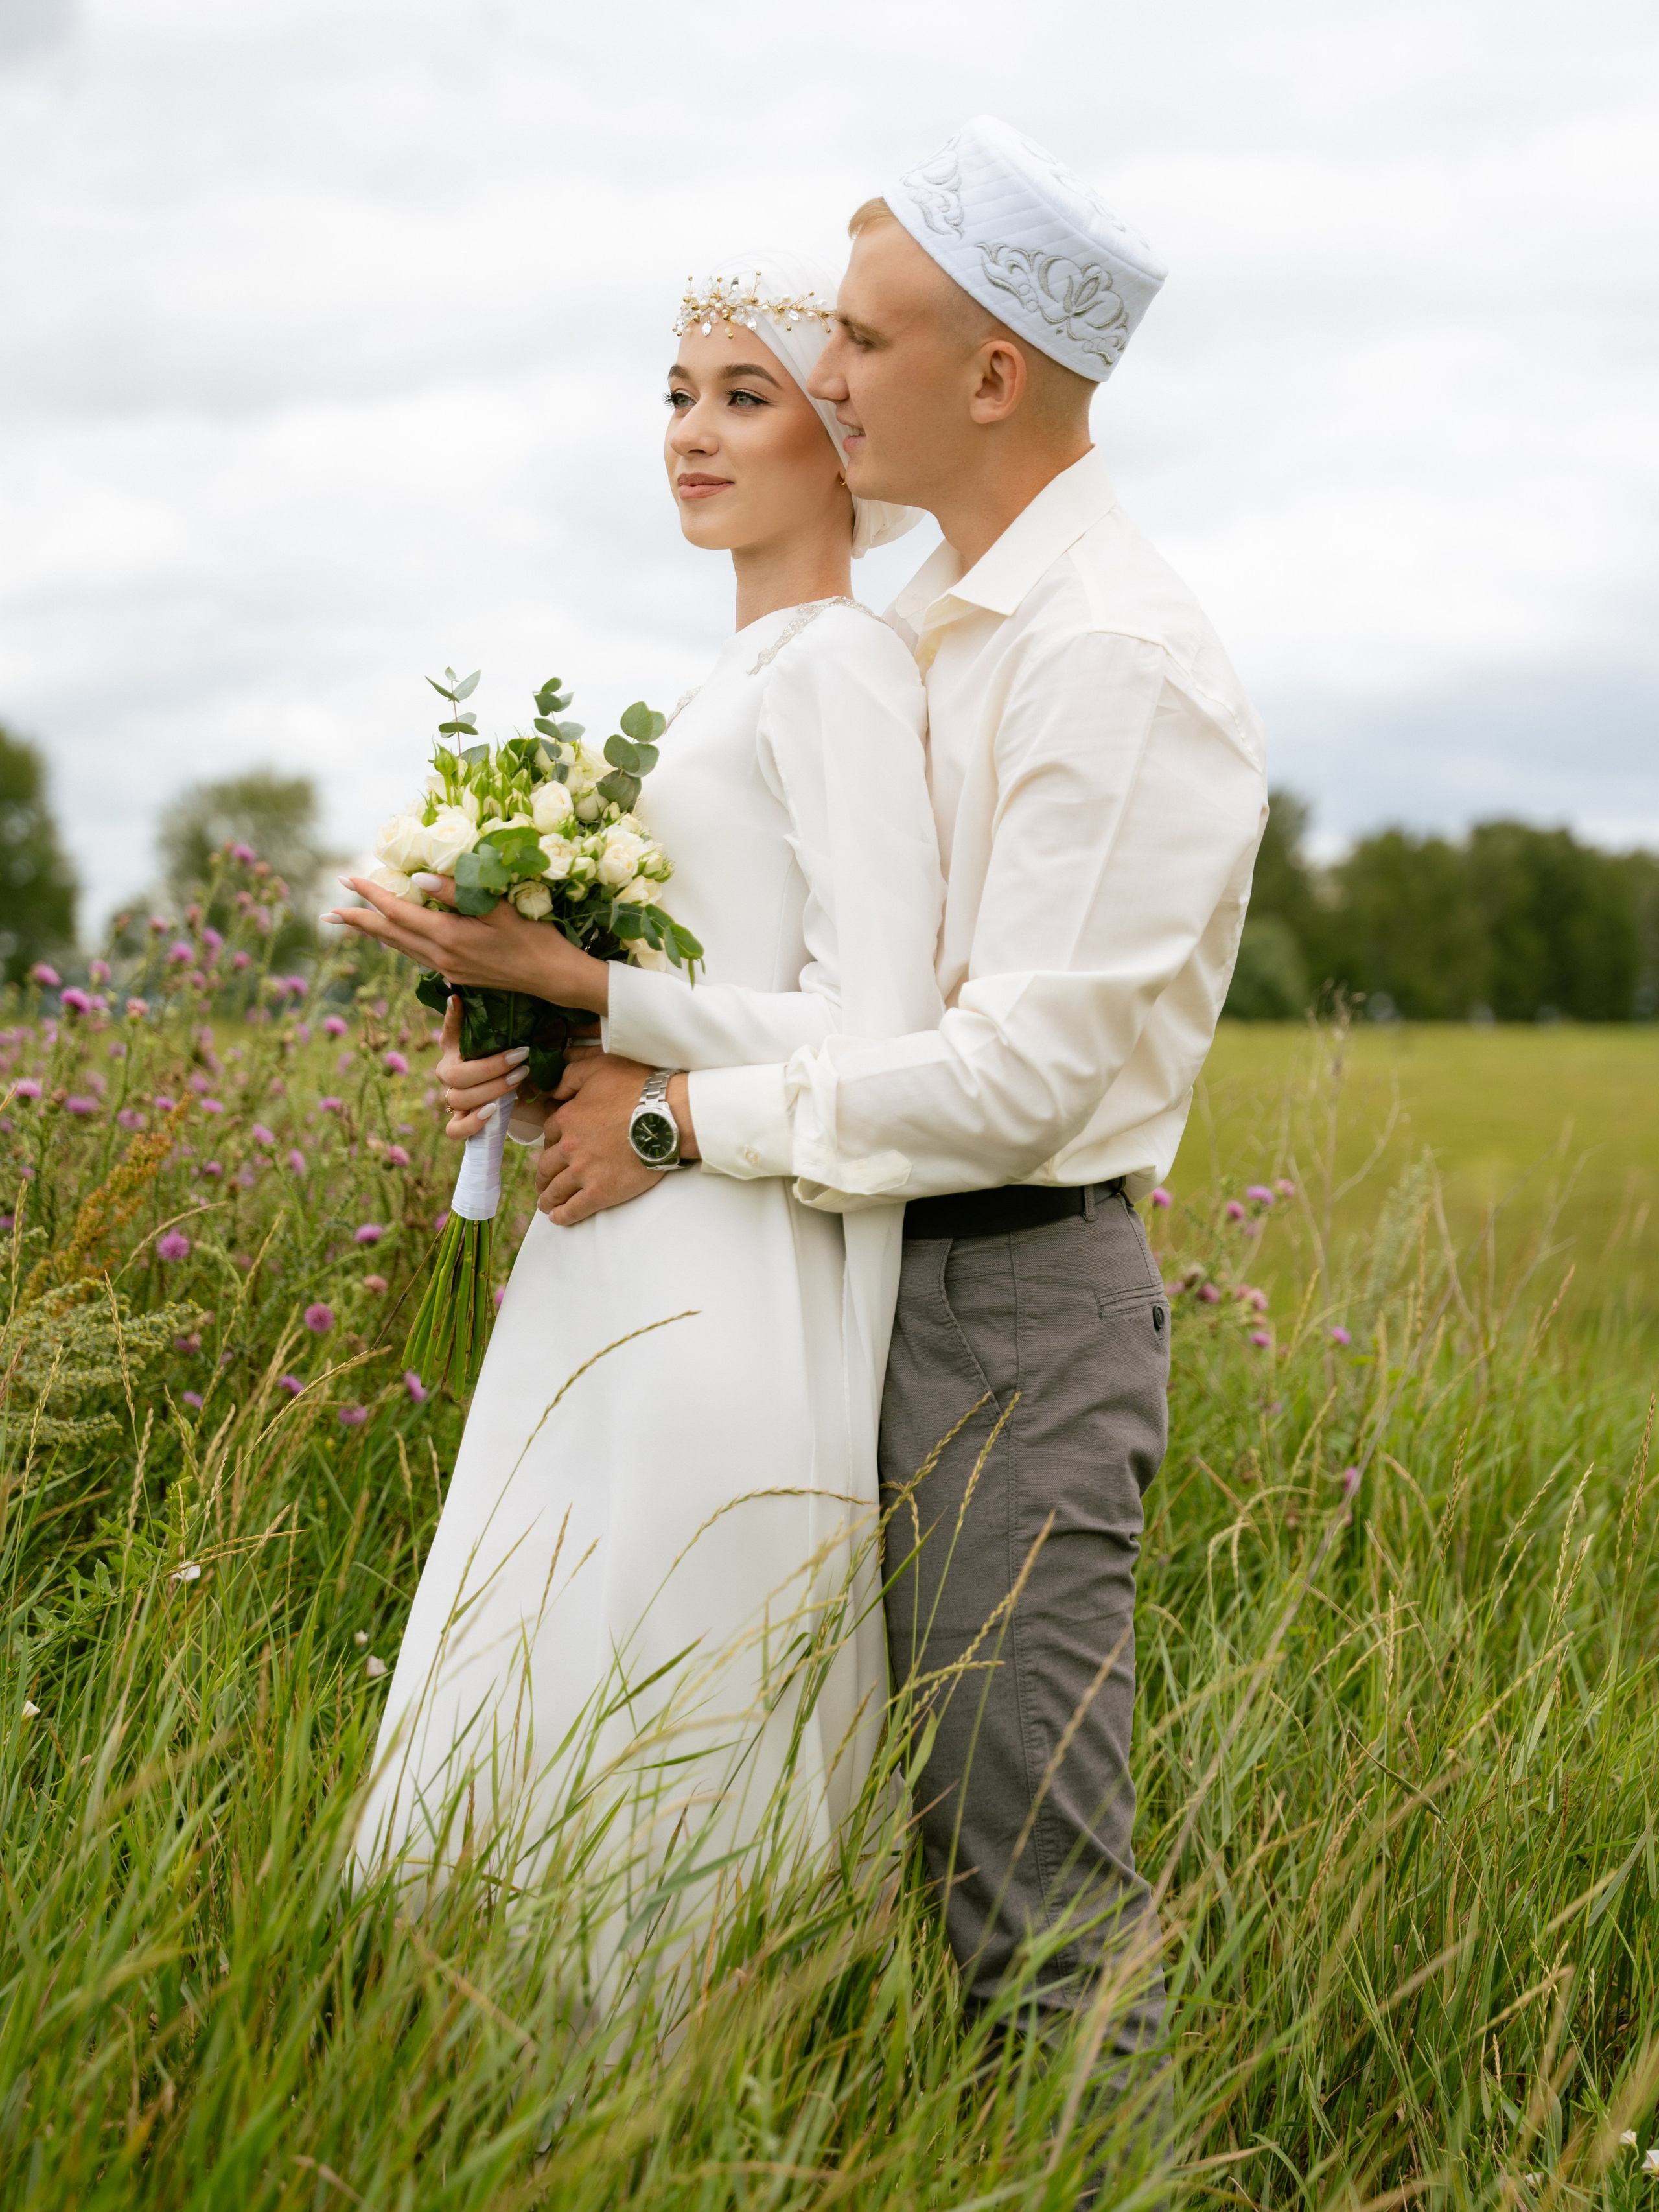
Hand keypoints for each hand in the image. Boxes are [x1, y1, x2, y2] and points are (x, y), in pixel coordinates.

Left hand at [323, 874, 610, 1011]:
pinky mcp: (457, 976)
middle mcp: (441, 957)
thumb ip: (458, 892)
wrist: (552, 979)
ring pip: (400, 948)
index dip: (370, 895)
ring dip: (374, 933)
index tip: (347, 880)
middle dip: (357, 921)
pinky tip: (394, 936)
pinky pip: (416, 956)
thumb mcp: (499, 908)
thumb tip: (418, 879)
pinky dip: (398, 942)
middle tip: (328, 910)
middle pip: (389, 935)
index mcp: (448, 937)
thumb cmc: (533, 938)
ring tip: (352, 922)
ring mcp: (448, 969)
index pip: (398, 912)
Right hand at [433, 995, 532, 1139]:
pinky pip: (454, 1129)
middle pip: (457, 1075)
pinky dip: (470, 1123)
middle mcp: (447, 1073)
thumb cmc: (501, 1060)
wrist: (506, 1093)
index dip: (451, 1017)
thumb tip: (467, 993)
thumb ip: (489, 1020)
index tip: (458, 999)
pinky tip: (491, 1111)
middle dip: (492, 1067)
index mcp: (452, 1049)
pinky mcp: (458, 1121)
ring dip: (491, 1090)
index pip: (447, 1030)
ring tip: (519, 1079)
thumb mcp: (498, 1040)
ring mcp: (451, 1098)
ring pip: (459, 1099)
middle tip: (522, 1057)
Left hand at [535, 1053, 666, 1225]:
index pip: (550, 1132)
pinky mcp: (601, 1192)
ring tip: (545, 1203)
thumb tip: (553, 1088)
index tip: (553, 1147)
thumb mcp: (599, 1067)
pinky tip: (557, 1218)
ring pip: (556, 1188)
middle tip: (542, 1181)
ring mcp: (584, 1172)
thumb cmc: (636, 1088)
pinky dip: (563, 1215)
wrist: (666, 1116)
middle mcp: (569, 1147)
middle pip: (547, 1165)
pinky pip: (574, 1208)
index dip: (551, 1140)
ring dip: (547, 1197)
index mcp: (567, 1119)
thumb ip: (571, 1074)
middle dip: (543, 1174)